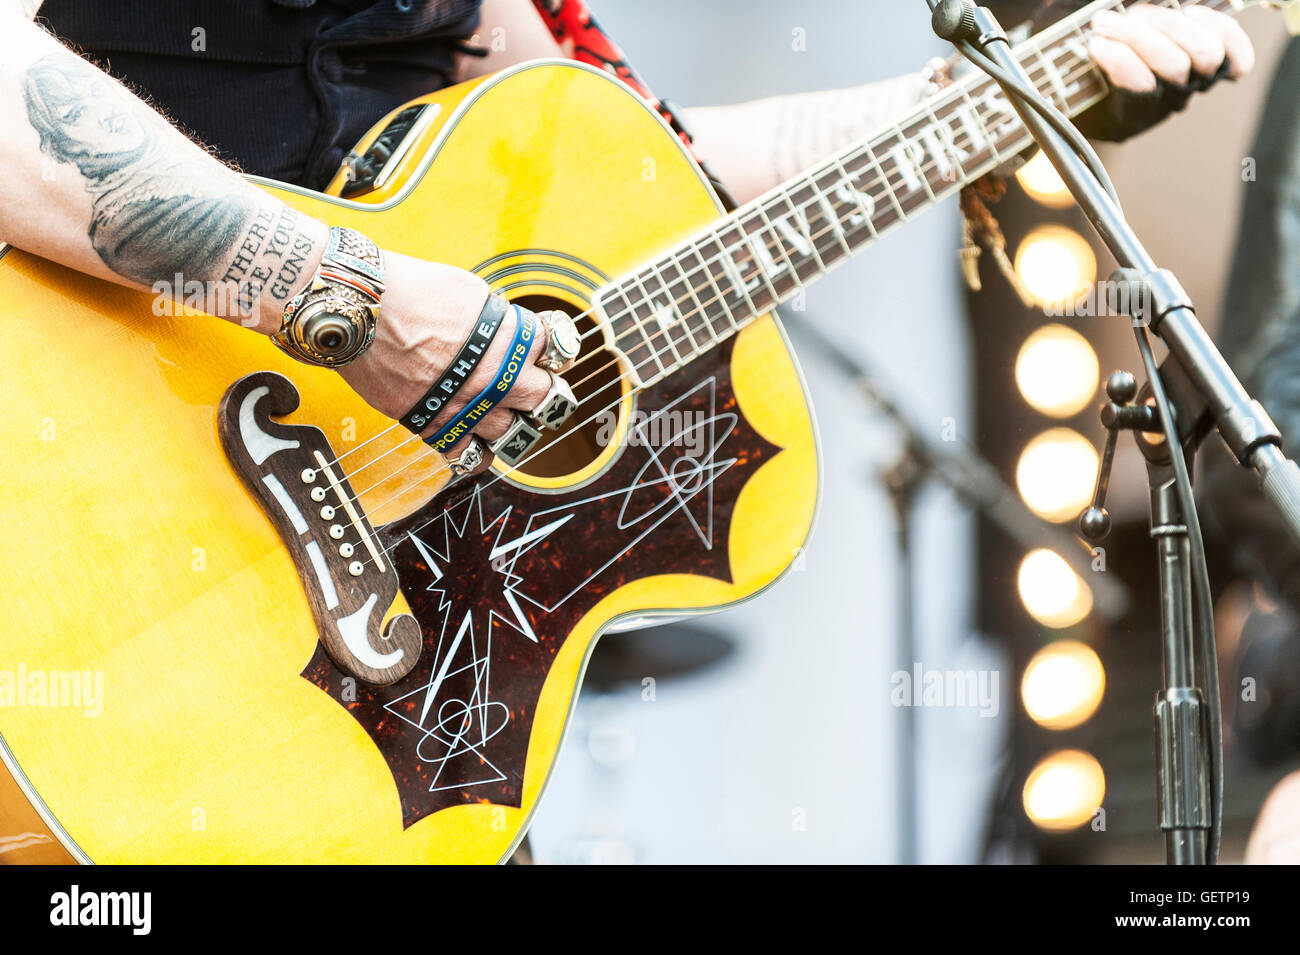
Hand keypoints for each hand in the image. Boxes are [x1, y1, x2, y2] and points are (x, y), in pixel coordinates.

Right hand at [338, 251, 553, 448]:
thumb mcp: (470, 292)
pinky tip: (477, 439)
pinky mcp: (434, 425)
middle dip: (544, 392)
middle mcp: (495, 377)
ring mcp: (467, 406)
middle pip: (545, 398)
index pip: (556, 350)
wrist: (360, 310)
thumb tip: (507, 330)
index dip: (552, 350)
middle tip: (535, 388)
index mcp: (511, 338)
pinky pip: (470, 456)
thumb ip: (497, 318)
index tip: (545, 353)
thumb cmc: (410, 291)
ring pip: (512, 433)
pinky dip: (478, 451)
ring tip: (504, 412)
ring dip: (513, 422)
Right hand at [1031, 1, 1254, 140]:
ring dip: (1170, 25)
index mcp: (1128, 117)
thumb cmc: (1080, 67)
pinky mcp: (1214, 62)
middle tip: (1104, 21)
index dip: (1122, 63)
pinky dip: (1220, 29)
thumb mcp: (1064, 67)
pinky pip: (1235, 54)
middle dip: (1141, 37)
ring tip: (1139, 12)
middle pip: (1174, 68)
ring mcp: (1194, 81)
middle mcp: (1167, 103)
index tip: (1095, 43)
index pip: (1139, 92)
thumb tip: (1090, 37)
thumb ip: (1071, 55)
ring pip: (1203, 54)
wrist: (1109, 60)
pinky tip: (1192, 14)